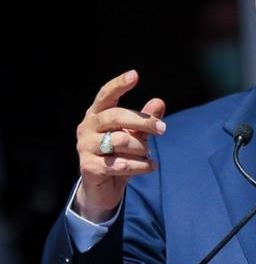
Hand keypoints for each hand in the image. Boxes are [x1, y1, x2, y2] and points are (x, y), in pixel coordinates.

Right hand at [73, 70, 165, 222]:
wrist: (102, 188)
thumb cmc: (120, 155)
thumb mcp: (136, 135)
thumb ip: (145, 120)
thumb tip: (159, 102)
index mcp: (96, 115)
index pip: (105, 95)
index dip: (118, 85)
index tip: (134, 75)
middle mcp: (86, 128)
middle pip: (116, 116)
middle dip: (143, 122)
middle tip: (163, 129)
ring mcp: (85, 147)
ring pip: (121, 141)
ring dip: (141, 149)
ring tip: (149, 155)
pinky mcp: (89, 167)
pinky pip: (120, 164)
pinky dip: (140, 166)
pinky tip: (150, 167)